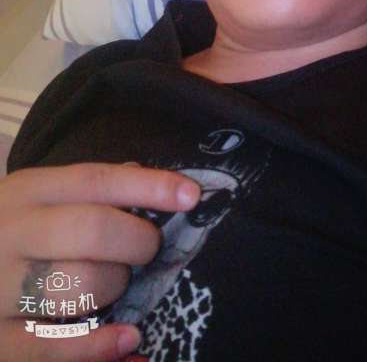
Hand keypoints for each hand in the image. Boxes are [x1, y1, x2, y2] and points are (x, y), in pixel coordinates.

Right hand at [0, 162, 200, 360]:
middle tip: (145, 250)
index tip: (190, 195)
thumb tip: (150, 181)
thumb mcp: (38, 199)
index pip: (95, 180)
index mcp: (26, 192)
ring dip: (111, 288)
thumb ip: (88, 191)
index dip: (149, 186)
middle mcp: (10, 234)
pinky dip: (94, 348)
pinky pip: (49, 347)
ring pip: (76, 287)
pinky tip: (128, 340)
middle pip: (92, 230)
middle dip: (136, 241)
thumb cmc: (11, 233)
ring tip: (112, 286)